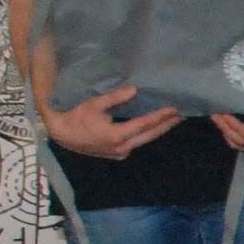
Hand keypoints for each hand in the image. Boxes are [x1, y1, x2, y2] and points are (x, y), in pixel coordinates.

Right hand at [41, 83, 180, 160]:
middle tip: (183, 113)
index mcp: (116, 136)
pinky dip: (147, 133)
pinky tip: (155, 125)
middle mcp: (121, 148)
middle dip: (166, 124)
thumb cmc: (75, 116)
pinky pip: (137, 142)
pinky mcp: (117, 154)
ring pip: (145, 140)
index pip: (144, 125)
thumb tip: (134, 89)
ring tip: (174, 118)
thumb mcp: (93, 104)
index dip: (160, 116)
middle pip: (150, 135)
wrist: (60, 134)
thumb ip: (114, 97)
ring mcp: (120, 153)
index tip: (174, 108)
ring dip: (159, 129)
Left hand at [213, 113, 243, 155]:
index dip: (237, 126)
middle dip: (227, 127)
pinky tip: (222, 124)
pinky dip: (228, 136)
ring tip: (215, 116)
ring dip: (225, 130)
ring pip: (239, 144)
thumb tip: (241, 95)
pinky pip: (238, 145)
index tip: (225, 112)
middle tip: (215, 112)